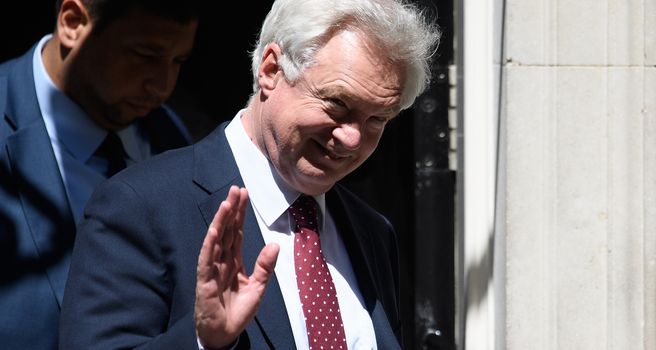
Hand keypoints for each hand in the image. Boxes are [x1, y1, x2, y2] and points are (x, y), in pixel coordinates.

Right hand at [194, 186, 279, 348]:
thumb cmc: (237, 312)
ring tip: (227, 202)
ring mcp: (212, 268)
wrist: (224, 335)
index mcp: (234, 262)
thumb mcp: (258, 288)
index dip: (240, 214)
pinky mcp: (204, 280)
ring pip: (217, 240)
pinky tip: (215, 229)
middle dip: (231, 210)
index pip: (237, 232)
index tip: (244, 195)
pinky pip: (207, 258)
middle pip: (227, 230)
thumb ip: (265, 266)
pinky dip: (210, 243)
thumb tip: (275, 245)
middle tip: (236, 189)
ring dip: (221, 221)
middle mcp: (222, 261)